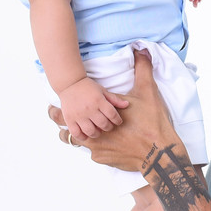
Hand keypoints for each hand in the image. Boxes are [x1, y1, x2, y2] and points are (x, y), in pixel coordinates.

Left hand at [49, 50, 184, 172]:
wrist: (159, 153)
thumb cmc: (151, 122)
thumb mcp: (147, 92)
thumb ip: (142, 70)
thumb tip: (141, 50)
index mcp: (95, 116)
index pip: (61, 116)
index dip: (53, 113)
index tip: (51, 109)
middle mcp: (92, 135)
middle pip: (66, 134)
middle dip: (66, 127)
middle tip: (67, 120)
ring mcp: (97, 150)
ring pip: (80, 144)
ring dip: (81, 138)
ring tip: (84, 133)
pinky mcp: (105, 160)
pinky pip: (95, 154)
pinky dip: (99, 148)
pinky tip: (108, 143)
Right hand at [57, 77, 124, 137]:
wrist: (69, 84)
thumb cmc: (88, 87)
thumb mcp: (103, 91)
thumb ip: (114, 99)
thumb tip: (127, 105)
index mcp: (99, 101)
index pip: (112, 115)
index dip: (117, 120)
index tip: (118, 121)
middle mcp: (89, 109)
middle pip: (103, 124)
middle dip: (108, 127)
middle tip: (108, 126)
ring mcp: (79, 115)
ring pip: (91, 131)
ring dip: (97, 133)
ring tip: (98, 131)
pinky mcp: (69, 119)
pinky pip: (76, 133)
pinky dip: (82, 137)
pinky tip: (86, 134)